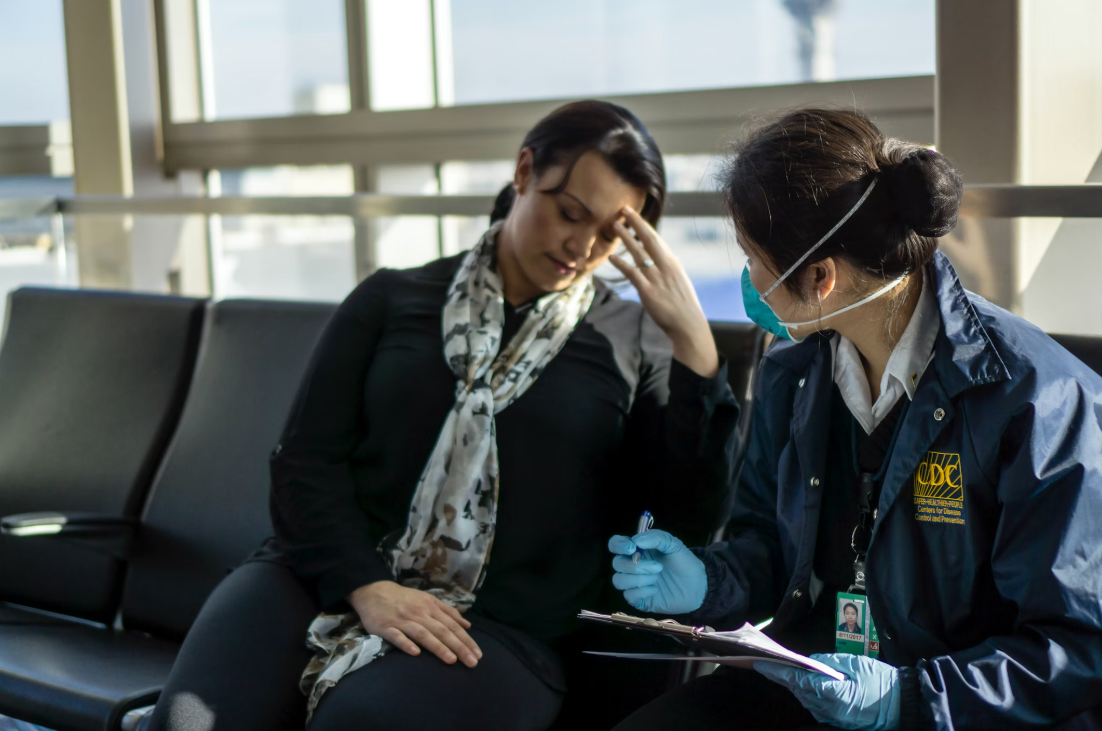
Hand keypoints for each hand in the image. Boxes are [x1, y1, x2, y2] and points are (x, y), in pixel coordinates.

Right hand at [346, 581, 481, 667]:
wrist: (374, 592)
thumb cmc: (405, 599)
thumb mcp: (428, 600)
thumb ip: (448, 612)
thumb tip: (467, 625)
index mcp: (431, 607)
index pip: (452, 625)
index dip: (466, 640)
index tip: (478, 654)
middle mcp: (419, 614)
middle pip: (442, 631)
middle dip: (459, 647)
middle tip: (472, 662)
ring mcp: (403, 620)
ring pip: (423, 634)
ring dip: (438, 647)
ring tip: (451, 660)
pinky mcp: (386, 627)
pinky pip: (397, 636)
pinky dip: (406, 644)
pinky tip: (415, 654)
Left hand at [608, 207, 718, 377]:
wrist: (688, 325)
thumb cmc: (684, 305)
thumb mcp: (680, 281)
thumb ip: (671, 269)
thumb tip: (669, 258)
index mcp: (673, 263)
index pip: (656, 239)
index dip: (644, 226)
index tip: (634, 214)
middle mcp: (666, 266)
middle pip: (649, 239)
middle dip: (636, 223)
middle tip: (624, 209)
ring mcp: (657, 278)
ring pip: (639, 253)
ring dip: (626, 238)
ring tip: (615, 226)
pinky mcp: (648, 292)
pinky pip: (632, 274)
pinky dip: (621, 264)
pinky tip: (611, 257)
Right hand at [608, 529, 706, 613]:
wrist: (698, 586)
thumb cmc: (684, 563)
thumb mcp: (674, 545)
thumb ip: (657, 538)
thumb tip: (636, 541)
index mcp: (637, 550)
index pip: (615, 544)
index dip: (618, 545)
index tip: (632, 548)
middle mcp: (632, 566)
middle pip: (617, 563)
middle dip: (636, 566)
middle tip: (658, 567)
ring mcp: (634, 583)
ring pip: (619, 580)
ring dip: (639, 579)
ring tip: (657, 578)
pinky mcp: (638, 600)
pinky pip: (628, 596)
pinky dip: (642, 591)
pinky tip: (656, 589)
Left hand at [755, 654, 900, 730]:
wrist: (901, 705)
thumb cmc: (879, 682)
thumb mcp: (854, 664)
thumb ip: (829, 662)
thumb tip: (811, 662)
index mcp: (828, 692)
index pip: (794, 679)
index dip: (775, 671)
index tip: (758, 663)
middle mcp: (825, 707)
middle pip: (796, 689)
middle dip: (780, 676)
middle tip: (765, 663)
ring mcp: (830, 715)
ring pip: (804, 697)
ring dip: (793, 684)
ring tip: (781, 670)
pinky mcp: (836, 719)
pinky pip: (815, 704)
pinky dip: (806, 692)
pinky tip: (803, 683)